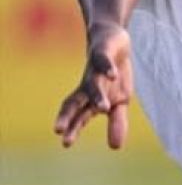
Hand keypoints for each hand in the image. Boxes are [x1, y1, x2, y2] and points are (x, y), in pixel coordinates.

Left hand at [54, 22, 134, 148]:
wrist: (110, 37)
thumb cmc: (111, 74)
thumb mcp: (119, 100)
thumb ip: (117, 122)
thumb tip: (115, 148)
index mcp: (90, 98)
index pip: (78, 114)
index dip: (72, 127)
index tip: (65, 143)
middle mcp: (88, 84)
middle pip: (75, 101)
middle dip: (68, 116)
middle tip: (59, 132)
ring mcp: (95, 68)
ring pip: (93, 83)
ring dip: (97, 96)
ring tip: (104, 108)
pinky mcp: (104, 51)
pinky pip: (104, 60)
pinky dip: (107, 68)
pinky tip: (113, 75)